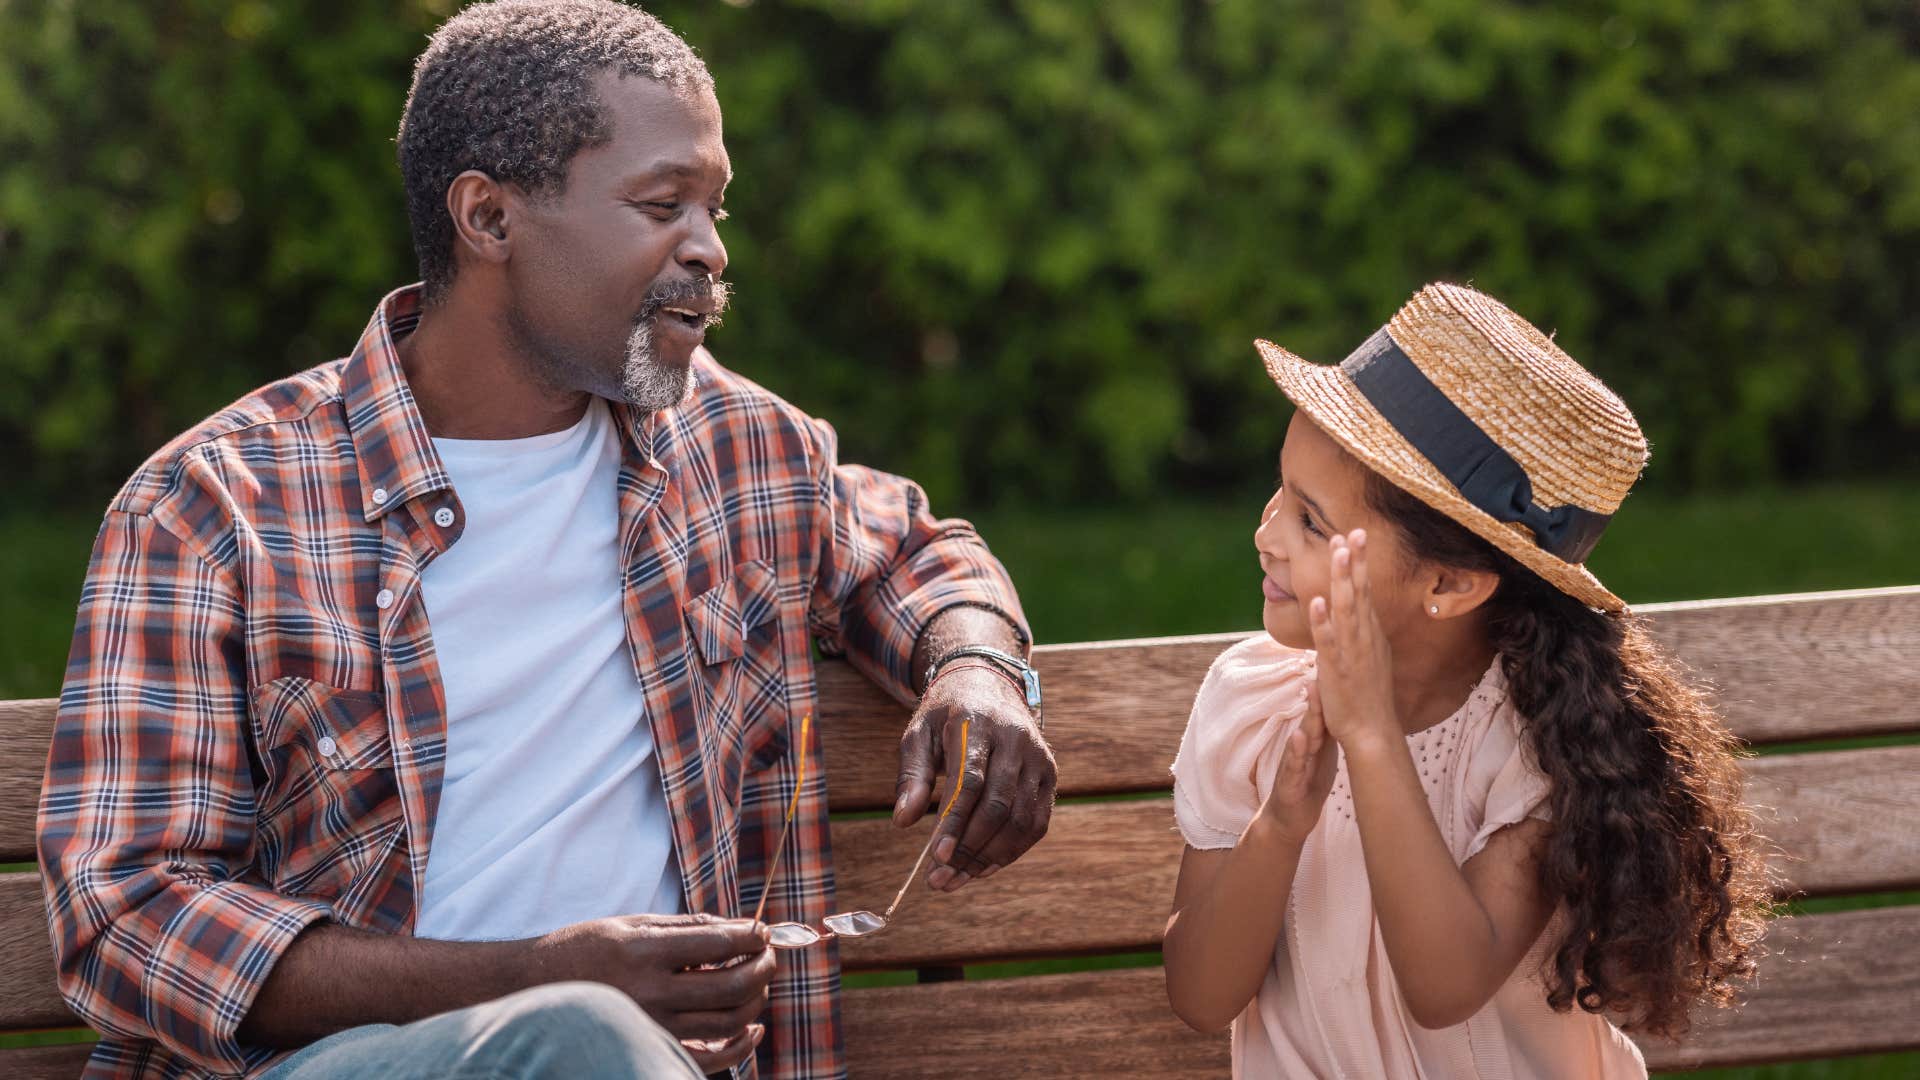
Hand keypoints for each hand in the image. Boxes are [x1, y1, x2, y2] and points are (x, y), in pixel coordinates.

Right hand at [533, 913, 773, 1073]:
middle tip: (768, 955)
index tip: (761, 931)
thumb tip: (737, 926)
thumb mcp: (631, 923)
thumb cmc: (584, 948)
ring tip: (759, 982)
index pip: (719, 942)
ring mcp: (652, 1026)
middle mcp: (652, 992)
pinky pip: (707, 1060)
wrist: (534, 988)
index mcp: (646, 951)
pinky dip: (739, 1047)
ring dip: (756, 1000)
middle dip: (762, 967)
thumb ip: (686, 927)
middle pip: (732, 985)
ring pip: (728, 1022)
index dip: (751, 936)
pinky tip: (752, 1029)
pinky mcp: (651, 1048)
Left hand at [895, 665, 1057, 890]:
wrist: (990, 684)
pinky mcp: (1049, 774)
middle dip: (969, 849)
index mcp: (978, 723)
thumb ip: (911, 776)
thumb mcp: (919, 733)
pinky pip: (1036, 823)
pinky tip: (984, 868)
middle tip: (940, 879)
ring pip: (1021, 820)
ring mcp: (1038, 758)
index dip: (954, 823)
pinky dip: (1011, 852)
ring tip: (956, 879)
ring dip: (989, 858)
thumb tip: (903, 822)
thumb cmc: (946, 715)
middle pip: (998, 806)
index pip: (970, 782)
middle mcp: (1016, 739)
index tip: (936, 857)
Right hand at [1256, 681, 1339, 844]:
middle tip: (1324, 667)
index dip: (1332, 691)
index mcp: (1315, 740)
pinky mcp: (1289, 782)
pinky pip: (1293, 765)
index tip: (1341, 666)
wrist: (1289, 819)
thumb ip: (1331, 732)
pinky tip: (1299, 736)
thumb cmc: (1309, 784)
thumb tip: (1350, 709)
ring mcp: (1293, 763)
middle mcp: (1302, 746)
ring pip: (1302, 736)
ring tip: (1312, 694)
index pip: (1324, 712)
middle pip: (1313, 716)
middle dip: (1320, 693)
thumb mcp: (1324, 755)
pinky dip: (1296, 751)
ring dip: (1308, 715)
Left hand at [1307, 529, 1400, 748]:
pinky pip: (1329, 641)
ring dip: (1342, 580)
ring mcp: (1352, 651)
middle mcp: (1364, 637)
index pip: (1365, 590)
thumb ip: (1363, 632)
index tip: (1355, 535)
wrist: (1373, 731)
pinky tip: (1317, 601)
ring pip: (1347, 609)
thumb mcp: (1368, 656)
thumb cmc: (1367, 696)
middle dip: (1355, 560)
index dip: (1360, 563)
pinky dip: (1323, 621)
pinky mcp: (1337, 669)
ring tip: (1339, 552)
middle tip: (1353, 530)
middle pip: (1359, 592)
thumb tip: (1359, 612)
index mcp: (1369, 633)